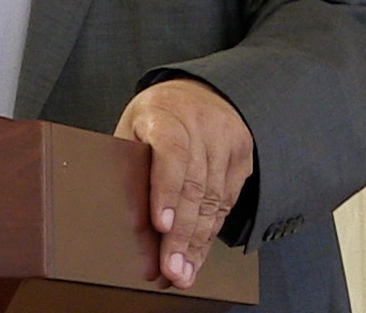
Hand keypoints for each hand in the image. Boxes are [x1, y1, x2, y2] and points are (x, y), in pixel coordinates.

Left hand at [114, 78, 253, 289]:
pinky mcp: (243, 158)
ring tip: (183, 273)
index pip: (169, 151)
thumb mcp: (132, 128)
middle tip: (171, 269)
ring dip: (197, 243)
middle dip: (182, 235)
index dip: (166, 190)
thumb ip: (129, 163)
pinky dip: (211, 233)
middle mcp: (201, 125)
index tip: (160, 224)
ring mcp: (227, 141)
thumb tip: (122, 215)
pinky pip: (228, 203)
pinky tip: (198, 255)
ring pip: (214, 201)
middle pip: (194, 186)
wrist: (199, 92)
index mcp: (165, 113)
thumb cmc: (156, 117)